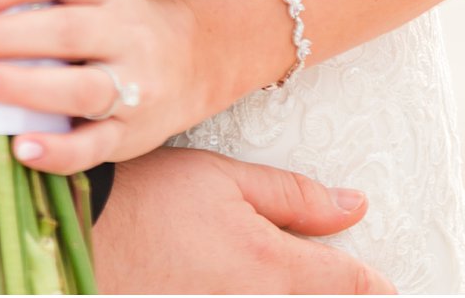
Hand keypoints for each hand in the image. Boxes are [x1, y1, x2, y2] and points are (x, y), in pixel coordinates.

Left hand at [0, 0, 215, 172]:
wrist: (186, 60)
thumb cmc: (101, 24)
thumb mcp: (61, 0)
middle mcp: (123, 29)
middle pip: (67, 31)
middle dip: (6, 37)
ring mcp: (133, 83)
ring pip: (83, 87)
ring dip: (26, 88)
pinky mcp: (132, 134)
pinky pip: (96, 146)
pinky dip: (59, 152)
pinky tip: (20, 150)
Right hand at [94, 149, 391, 294]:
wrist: (79, 232)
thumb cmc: (149, 196)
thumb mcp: (225, 178)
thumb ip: (295, 198)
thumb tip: (354, 208)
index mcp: (271, 268)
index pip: (348, 284)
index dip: (371, 283)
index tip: (385, 284)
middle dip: (335, 290)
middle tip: (348, 281)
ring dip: (298, 292)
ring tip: (288, 276)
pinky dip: (259, 297)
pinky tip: (246, 282)